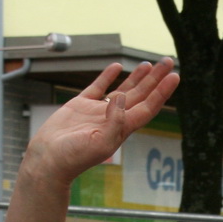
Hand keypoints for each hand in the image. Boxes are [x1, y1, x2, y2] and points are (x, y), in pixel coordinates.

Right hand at [22, 60, 179, 186]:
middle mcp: (113, 118)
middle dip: (155, 79)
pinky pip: (98, 87)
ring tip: (149, 64)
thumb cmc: (73, 157)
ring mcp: (97, 111)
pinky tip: (117, 66)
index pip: (148, 106)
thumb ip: (114, 121)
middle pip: (140, 95)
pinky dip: (107, 76)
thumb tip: (121, 97)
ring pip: (123, 89)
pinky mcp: (80, 106)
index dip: (162, 92)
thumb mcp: (100, 143)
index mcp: (122, 128)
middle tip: (167, 61)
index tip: (174, 76)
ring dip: (137, 77)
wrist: (48, 160)